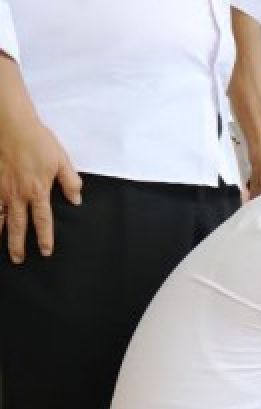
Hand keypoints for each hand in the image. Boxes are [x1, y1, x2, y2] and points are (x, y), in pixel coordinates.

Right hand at [0, 118, 80, 263]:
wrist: (10, 123)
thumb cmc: (37, 140)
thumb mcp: (61, 161)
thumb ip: (70, 182)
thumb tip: (76, 200)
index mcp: (37, 191)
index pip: (43, 221)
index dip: (44, 238)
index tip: (45, 251)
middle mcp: (16, 193)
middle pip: (17, 225)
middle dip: (17, 244)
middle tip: (18, 259)